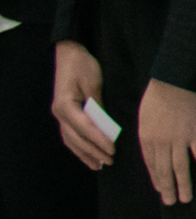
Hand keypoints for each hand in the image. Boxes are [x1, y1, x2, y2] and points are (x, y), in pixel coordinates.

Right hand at [49, 40, 111, 170]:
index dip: (98, 140)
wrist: (69, 53)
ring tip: (98, 165)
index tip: (112, 150)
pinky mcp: (64, 114)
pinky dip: (78, 146)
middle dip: (93, 151)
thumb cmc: (83, 64)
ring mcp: (60, 115)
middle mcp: (59, 113)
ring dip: (84, 153)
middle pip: (76, 138)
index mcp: (65, 105)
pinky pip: (70, 135)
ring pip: (71, 140)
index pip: (84, 128)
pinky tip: (88, 154)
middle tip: (110, 161)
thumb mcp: (94, 82)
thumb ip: (98, 105)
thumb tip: (106, 125)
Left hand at [136, 79, 195, 202]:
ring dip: (183, 185)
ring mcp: (180, 139)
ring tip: (185, 199)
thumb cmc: (158, 94)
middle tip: (171, 202)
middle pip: (164, 170)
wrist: (174, 80)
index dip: (156, 179)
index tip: (160, 190)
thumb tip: (152, 148)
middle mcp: (161, 142)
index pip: (151, 164)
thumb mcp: (144, 116)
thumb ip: (148, 133)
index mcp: (147, 138)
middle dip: (167, 188)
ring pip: (181, 167)